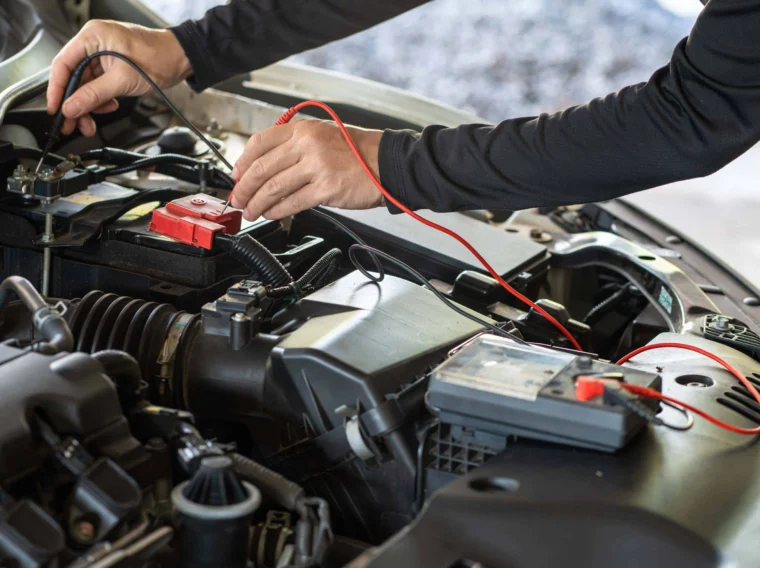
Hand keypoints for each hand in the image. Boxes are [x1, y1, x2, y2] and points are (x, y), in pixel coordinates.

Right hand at [47, 20, 191, 136]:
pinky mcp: (111, 66)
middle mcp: (94, 43)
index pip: (63, 64)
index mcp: (92, 37)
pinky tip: (108, 107)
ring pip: (85, 85)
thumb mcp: (122, 80)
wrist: (181, 59)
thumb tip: (72, 108)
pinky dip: (100, 100)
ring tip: (90, 123)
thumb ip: (94, 95)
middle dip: (74, 103)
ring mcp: (102, 55)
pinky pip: (98, 86)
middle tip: (72, 124)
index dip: (57, 89)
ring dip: (88, 106)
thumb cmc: (159, 57)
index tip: (55, 109)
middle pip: (73, 77)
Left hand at [231, 119, 384, 219]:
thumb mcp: (323, 135)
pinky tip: (270, 214)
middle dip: (245, 188)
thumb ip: (295, 147)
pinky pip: (292, 202)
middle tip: (238, 199)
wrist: (386, 163)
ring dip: (257, 203)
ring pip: (274, 187)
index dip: (243, 162)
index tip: (236, 176)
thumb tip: (266, 169)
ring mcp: (317, 166)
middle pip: (263, 168)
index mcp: (303, 129)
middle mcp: (307, 144)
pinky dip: (276, 210)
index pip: (260, 142)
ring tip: (251, 212)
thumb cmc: (357, 152)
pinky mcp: (326, 188)